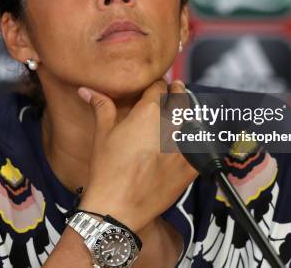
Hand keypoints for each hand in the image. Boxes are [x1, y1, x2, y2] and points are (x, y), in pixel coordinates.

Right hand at [76, 79, 198, 231]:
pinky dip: (199, 139)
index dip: (158, 84)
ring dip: (189, 114)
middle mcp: (170, 124)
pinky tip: (193, 140)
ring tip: (182, 116)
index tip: (158, 86)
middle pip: (181, 97)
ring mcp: (184, 145)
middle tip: (175, 90)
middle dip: (177, 92)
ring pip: (195, 118)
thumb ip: (102, 106)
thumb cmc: (107, 170)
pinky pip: (203, 144)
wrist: (118, 207)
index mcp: (148, 112)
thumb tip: (87, 90)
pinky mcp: (192, 165)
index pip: (160, 86)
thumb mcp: (102, 134)